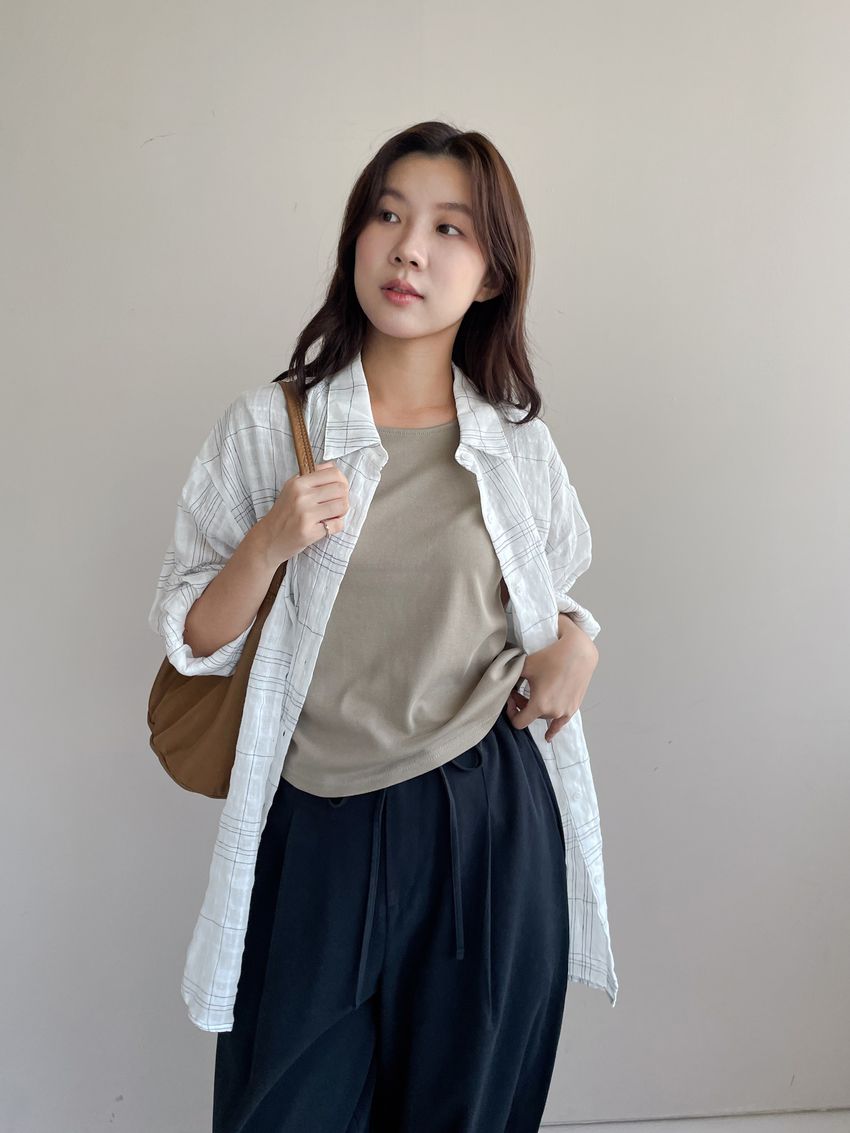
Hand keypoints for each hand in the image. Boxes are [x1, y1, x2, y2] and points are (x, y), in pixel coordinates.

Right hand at [253, 460, 348, 568]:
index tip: (339, 489)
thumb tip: (333, 466)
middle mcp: (301, 496)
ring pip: (342, 506)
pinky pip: (337, 525)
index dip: (342, 481)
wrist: (268, 539)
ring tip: (333, 515)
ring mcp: (305, 515)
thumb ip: (312, 476)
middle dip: (344, 497)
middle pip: (341, 489)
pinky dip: (336, 525)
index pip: (334, 473)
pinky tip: (326, 525)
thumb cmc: (283, 513)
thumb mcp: (292, 488)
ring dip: (342, 511)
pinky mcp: (309, 532)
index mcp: (298, 483)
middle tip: (336, 504)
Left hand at [506, 623, 597, 741]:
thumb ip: (511, 677)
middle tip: (519, 689)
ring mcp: (565, 711)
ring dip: (536, 708)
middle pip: (531, 716)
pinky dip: (553, 730)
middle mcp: (553, 712)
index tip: (511, 698)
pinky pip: (560, 724)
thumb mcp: (525, 666)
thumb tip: (503, 682)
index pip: (519, 722)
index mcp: (540, 705)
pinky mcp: (573, 707)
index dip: (511, 712)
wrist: (578, 652)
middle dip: (523, 705)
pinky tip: (548, 737)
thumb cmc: (552, 657)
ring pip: (544, 716)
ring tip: (534, 693)